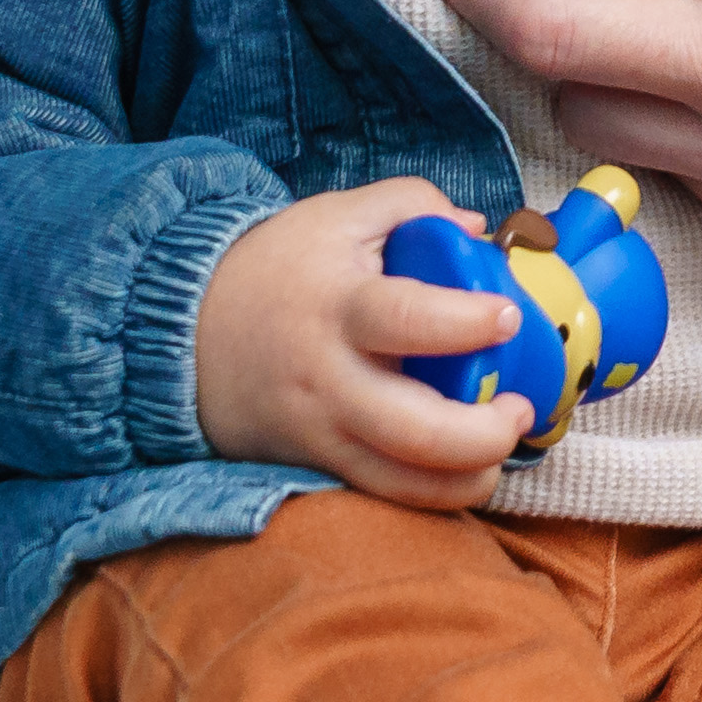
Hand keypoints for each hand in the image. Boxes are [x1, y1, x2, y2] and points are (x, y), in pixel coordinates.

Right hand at [189, 180, 540, 503]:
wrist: (182, 329)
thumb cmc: (275, 268)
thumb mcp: (337, 216)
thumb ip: (411, 205)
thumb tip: (478, 228)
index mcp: (340, 308)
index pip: (408, 320)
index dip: (467, 323)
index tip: (508, 318)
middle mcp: (331, 381)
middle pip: (415, 430)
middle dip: (485, 433)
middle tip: (520, 408)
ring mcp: (322, 432)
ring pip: (403, 482)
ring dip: (470, 478)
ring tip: (500, 447)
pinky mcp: (317, 464)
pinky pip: (383, 496)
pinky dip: (433, 493)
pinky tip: (464, 466)